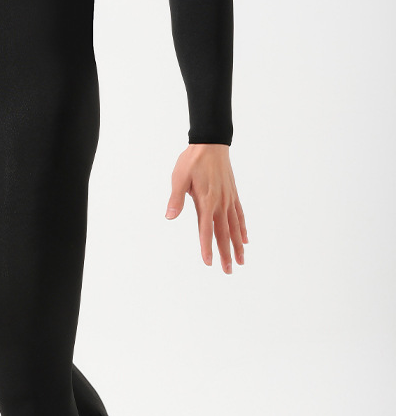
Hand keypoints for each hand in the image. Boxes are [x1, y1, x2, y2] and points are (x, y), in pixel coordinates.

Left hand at [164, 144, 247, 272]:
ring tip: (241, 261)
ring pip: (235, 227)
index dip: (207, 246)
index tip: (209, 262)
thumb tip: (169, 216)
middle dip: (226, 253)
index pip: (206, 229)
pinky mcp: (233, 194)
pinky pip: (240, 215)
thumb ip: (176, 199)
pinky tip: (245, 239)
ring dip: (237, 245)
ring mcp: (228, 199)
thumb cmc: (192, 161)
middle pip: (224, 233)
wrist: (211, 144)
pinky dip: (243, 228)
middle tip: (228, 271)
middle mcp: (220, 203)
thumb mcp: (179, 178)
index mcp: (206, 201)